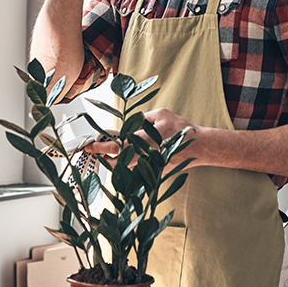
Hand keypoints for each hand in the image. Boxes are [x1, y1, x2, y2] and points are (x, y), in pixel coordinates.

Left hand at [83, 109, 199, 172]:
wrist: (199, 147)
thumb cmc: (180, 128)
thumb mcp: (160, 114)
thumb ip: (142, 119)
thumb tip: (128, 124)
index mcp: (145, 141)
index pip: (117, 145)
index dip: (100, 145)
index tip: (88, 144)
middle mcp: (145, 156)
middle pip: (116, 160)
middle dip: (102, 155)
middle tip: (92, 150)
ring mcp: (150, 167)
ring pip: (124, 167)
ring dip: (113, 160)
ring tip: (104, 153)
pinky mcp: (155, 172)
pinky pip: (135, 169)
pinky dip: (126, 164)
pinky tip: (122, 157)